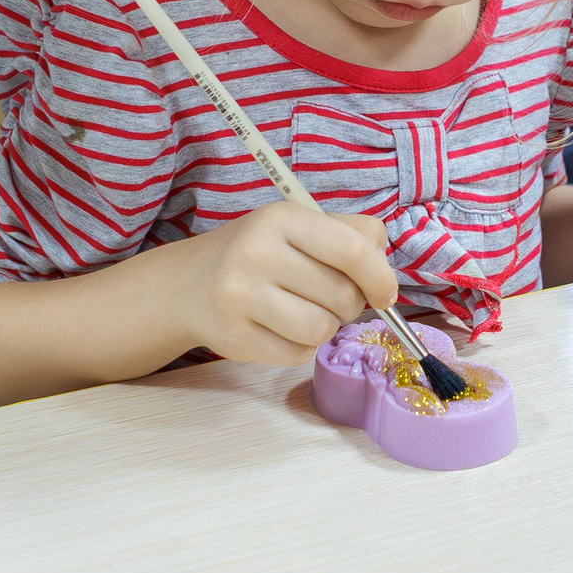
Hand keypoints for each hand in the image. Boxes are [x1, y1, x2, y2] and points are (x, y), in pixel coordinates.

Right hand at [169, 201, 393, 366]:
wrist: (187, 285)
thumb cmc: (257, 253)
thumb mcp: (297, 226)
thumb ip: (348, 234)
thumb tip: (385, 267)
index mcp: (281, 218)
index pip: (352, 249)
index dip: (380, 276)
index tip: (384, 293)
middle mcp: (257, 253)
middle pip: (343, 295)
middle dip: (350, 304)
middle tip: (329, 298)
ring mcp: (242, 297)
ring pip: (323, 330)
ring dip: (326, 327)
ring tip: (304, 312)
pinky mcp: (235, 337)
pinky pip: (299, 354)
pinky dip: (301, 347)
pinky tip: (281, 329)